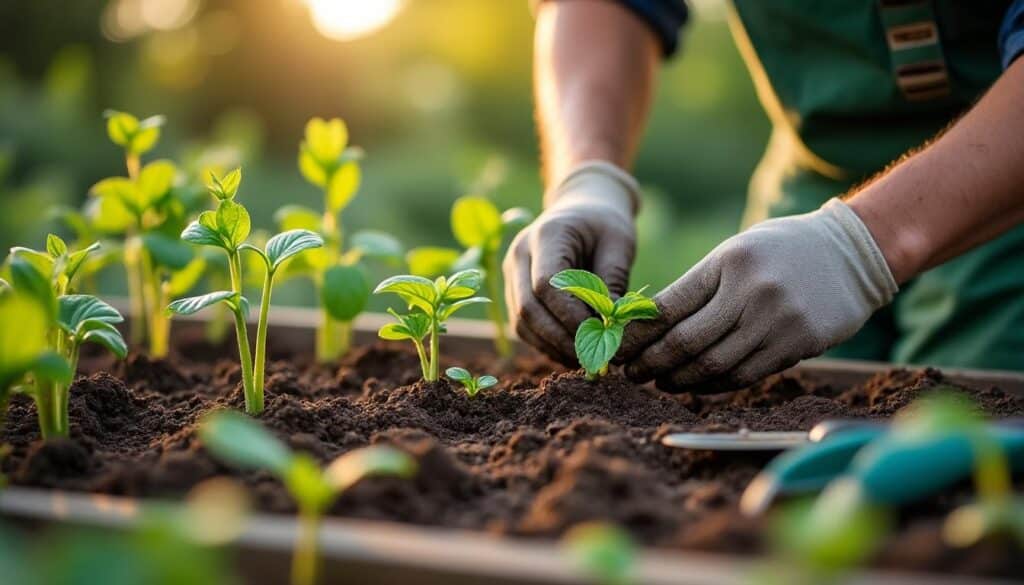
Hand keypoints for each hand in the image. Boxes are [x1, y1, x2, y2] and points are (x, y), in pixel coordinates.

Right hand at [504, 161, 639, 363]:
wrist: (582, 208)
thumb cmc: (605, 223)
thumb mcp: (619, 242)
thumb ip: (613, 281)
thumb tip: (612, 328)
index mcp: (544, 234)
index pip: (545, 285)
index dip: (571, 317)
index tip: (602, 336)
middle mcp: (519, 254)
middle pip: (528, 308)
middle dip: (561, 339)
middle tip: (595, 359)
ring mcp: (512, 274)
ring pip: (522, 322)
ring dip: (553, 346)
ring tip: (587, 360)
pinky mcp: (514, 291)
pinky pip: (525, 326)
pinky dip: (547, 343)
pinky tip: (574, 352)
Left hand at [618, 199, 897, 392]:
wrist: (855, 252)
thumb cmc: (782, 249)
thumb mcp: (736, 252)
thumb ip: (699, 286)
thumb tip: (650, 327)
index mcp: (728, 262)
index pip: (669, 306)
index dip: (637, 334)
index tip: (618, 348)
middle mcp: (752, 291)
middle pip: (687, 342)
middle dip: (652, 363)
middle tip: (631, 373)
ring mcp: (778, 321)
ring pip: (715, 366)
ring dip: (681, 380)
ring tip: (661, 383)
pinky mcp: (799, 344)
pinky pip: (747, 375)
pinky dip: (716, 385)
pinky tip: (697, 385)